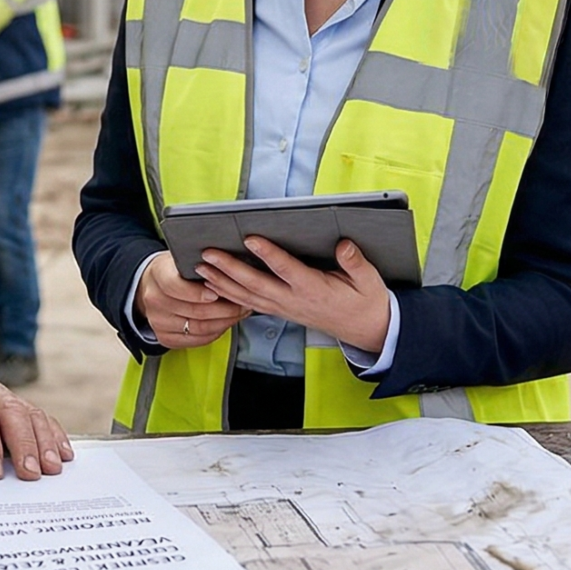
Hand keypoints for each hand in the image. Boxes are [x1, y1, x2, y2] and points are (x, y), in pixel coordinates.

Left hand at [0, 367, 73, 480]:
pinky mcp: (11, 406)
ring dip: (44, 440)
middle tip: (31, 474)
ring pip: (29, 413)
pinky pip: (37, 417)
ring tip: (52, 468)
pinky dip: (52, 433)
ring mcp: (0, 395)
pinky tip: (62, 452)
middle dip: (24, 443)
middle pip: (11, 410)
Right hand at [134, 251, 247, 347]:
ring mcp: (158, 321)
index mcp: (158, 274)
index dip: (199, 292)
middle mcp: (154, 300)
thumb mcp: (183, 257)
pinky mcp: (166, 338)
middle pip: (194, 310)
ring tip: (239, 312)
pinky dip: (216, 332)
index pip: (175, 286)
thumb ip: (202, 261)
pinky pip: (197, 340)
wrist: (154, 284)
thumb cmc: (175, 269)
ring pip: (199, 328)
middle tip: (243, 302)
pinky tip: (226, 322)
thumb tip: (230, 263)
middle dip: (225, 308)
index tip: (219, 291)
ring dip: (225, 321)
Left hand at [197, 237, 391, 354]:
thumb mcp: (369, 281)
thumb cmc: (365, 302)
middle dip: (230, 269)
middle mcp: (294, 300)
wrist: (366, 331)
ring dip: (222, 282)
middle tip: (208, 254)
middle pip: (256, 284)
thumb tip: (344, 245)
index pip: (286, 269)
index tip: (250, 238)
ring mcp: (285, 308)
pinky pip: (250, 304)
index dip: (268, 254)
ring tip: (201, 267)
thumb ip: (355, 263)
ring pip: (247, 296)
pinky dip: (229, 295)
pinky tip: (213, 285)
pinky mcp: (281, 311)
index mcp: (314, 289)